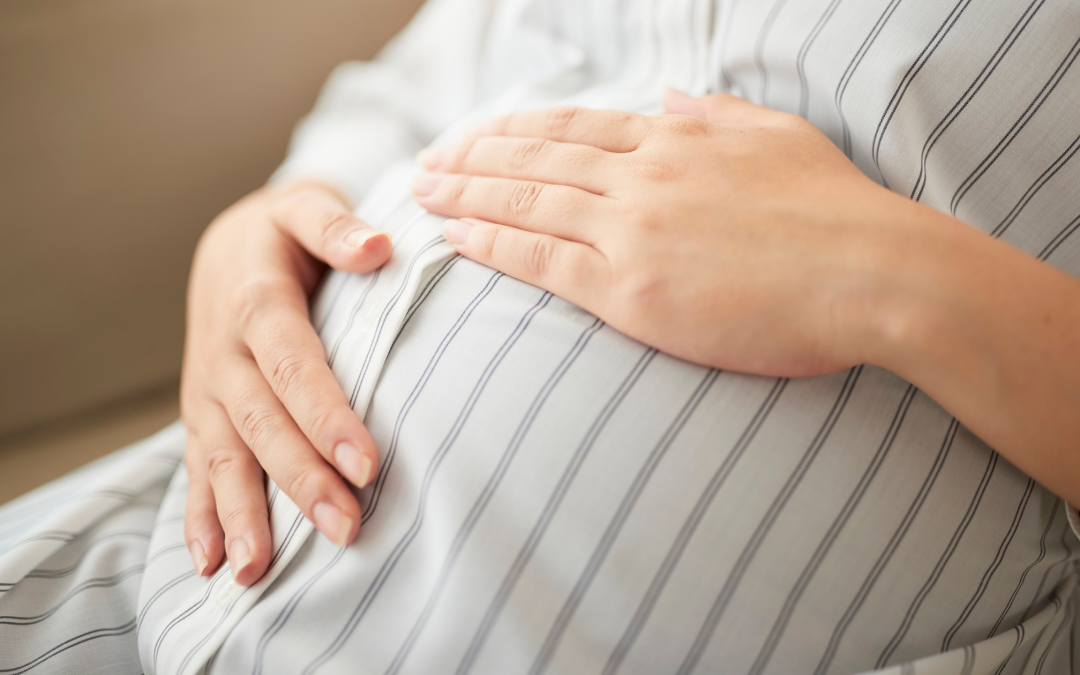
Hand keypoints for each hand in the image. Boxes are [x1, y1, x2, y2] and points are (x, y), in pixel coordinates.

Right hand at [182, 180, 391, 584]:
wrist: (229, 243)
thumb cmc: (283, 231)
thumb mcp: (305, 206)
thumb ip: (335, 224)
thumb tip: (377, 247)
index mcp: (255, 302)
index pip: (293, 364)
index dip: (325, 414)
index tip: (365, 462)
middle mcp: (223, 352)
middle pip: (260, 422)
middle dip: (300, 479)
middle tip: (343, 528)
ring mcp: (206, 388)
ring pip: (222, 455)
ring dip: (241, 513)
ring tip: (258, 569)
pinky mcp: (202, 413)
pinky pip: (195, 466)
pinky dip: (200, 515)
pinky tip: (211, 562)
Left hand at [412, 91, 1079, 507]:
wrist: (874, 274)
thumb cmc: (840, 211)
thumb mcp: (778, 136)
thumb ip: (713, 115)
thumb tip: (669, 97)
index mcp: (676, 141)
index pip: (574, 130)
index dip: (517, 130)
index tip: (478, 135)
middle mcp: (642, 177)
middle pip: (535, 160)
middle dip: (473, 159)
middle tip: (427, 162)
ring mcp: (630, 231)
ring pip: (526, 204)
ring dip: (467, 196)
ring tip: (424, 193)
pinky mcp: (628, 290)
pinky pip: (540, 260)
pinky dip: (491, 244)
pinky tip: (453, 238)